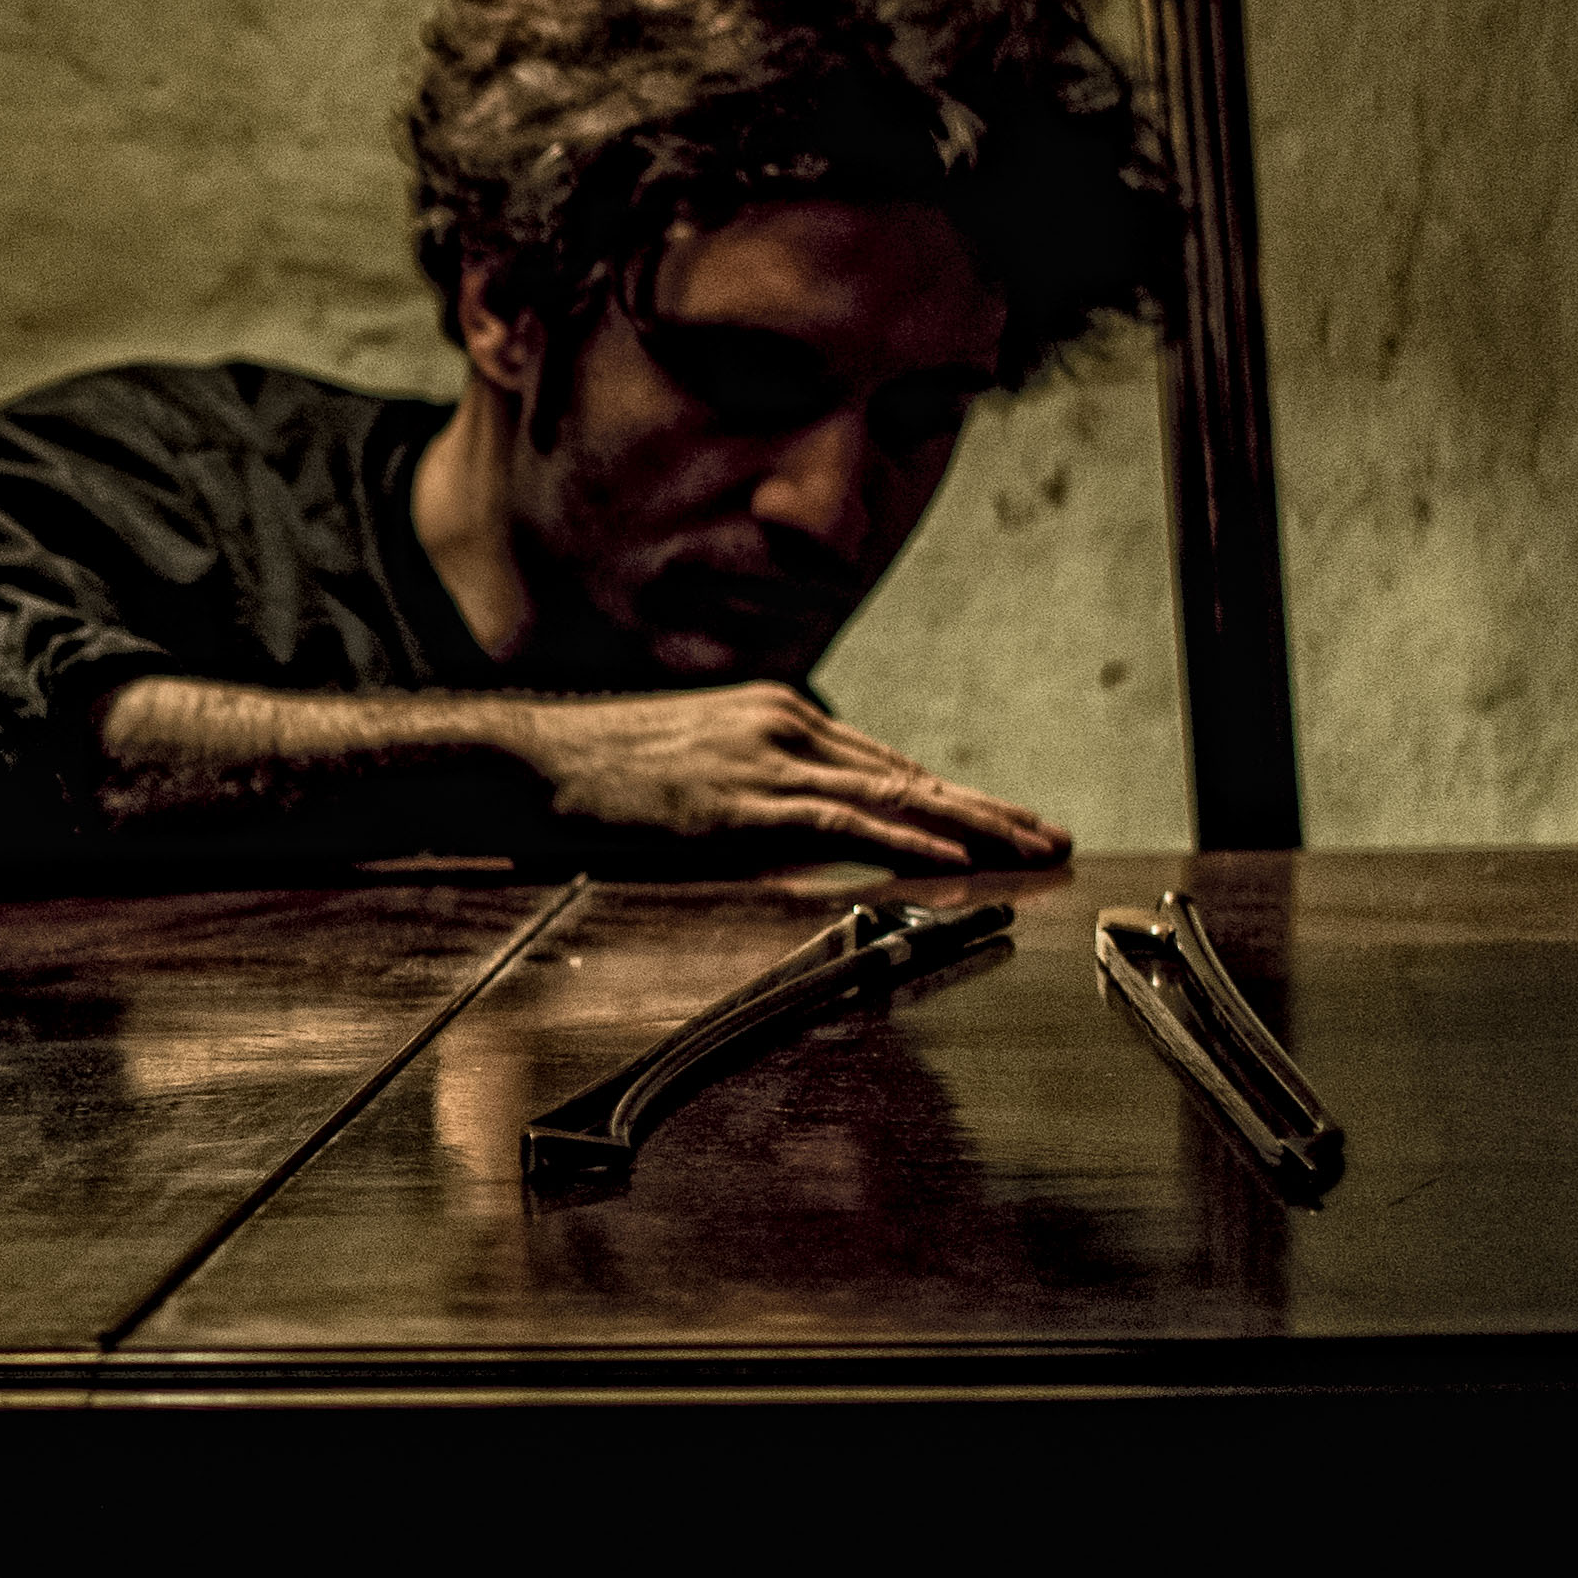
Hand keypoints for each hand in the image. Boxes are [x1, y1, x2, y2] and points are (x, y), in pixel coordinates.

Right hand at [485, 685, 1069, 868]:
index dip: (950, 797)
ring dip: (971, 828)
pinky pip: (846, 823)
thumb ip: (741, 794)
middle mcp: (784, 727)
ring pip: (894, 796)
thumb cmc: (591, 777)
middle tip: (1048, 838)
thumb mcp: (684, 773)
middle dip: (986, 810)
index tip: (1000, 822)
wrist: (529, 763)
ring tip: (1027, 853)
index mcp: (773, 718)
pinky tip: (952, 859)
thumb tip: (776, 835)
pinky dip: (907, 840)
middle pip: (906, 775)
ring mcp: (766, 761)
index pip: (881, 764)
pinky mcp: (743, 803)